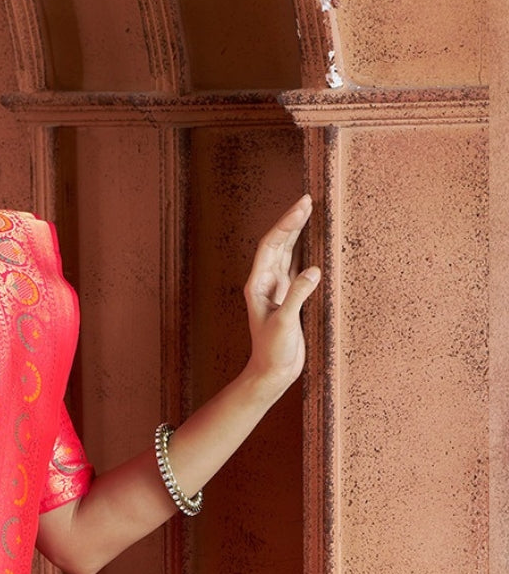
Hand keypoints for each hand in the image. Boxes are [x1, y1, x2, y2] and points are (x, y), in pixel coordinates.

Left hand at [243, 194, 319, 393]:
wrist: (272, 373)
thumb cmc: (272, 351)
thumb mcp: (284, 323)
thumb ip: (298, 296)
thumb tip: (314, 270)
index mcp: (259, 285)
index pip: (271, 245)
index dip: (286, 224)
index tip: (302, 206)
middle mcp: (266, 282)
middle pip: (279, 244)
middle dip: (293, 221)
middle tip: (309, 200)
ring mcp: (278, 289)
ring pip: (288, 253)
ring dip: (298, 233)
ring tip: (311, 212)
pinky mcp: (290, 298)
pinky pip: (297, 268)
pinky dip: (306, 252)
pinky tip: (315, 241)